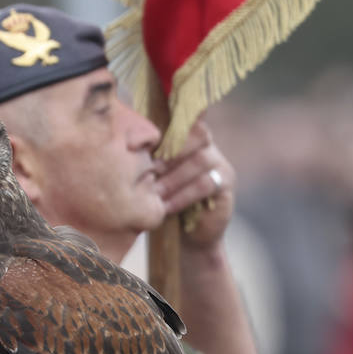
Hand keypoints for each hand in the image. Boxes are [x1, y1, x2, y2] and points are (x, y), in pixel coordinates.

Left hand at [155, 118, 235, 248]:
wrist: (186, 236)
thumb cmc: (164, 200)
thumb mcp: (153, 176)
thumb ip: (148, 157)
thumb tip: (126, 140)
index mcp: (188, 137)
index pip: (187, 117)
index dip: (173, 120)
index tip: (151, 137)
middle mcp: (208, 145)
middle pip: (198, 133)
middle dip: (171, 151)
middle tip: (150, 168)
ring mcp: (220, 164)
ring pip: (200, 160)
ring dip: (174, 177)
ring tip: (156, 192)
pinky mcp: (225, 184)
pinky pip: (205, 184)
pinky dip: (183, 195)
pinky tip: (167, 206)